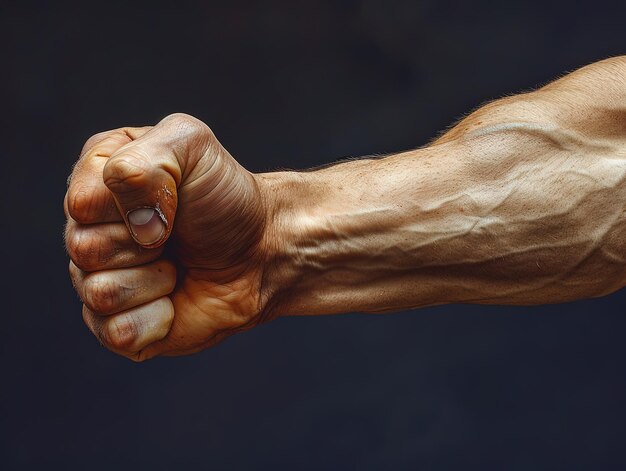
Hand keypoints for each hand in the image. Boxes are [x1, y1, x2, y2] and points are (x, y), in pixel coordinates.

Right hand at [65, 113, 275, 360]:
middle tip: (175, 236)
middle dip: (146, 244)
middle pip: (84, 248)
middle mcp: (90, 230)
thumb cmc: (226, 198)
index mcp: (97, 180)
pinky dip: (158, 318)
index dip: (135, 206)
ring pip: (99, 292)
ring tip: (177, 266)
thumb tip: (134, 224)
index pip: (83, 203)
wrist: (264, 249)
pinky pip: (117, 332)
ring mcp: (100, 279)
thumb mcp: (191, 145)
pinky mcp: (119, 325)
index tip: (174, 201)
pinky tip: (175, 300)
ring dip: (155, 280)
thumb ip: (144, 160)